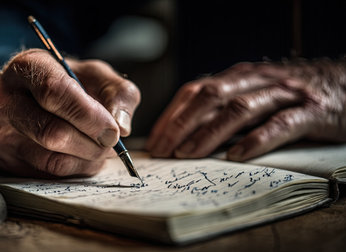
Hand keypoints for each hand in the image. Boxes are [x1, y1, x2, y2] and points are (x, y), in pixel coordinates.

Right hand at [0, 49, 139, 176]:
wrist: (35, 96)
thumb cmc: (69, 83)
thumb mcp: (98, 76)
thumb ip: (119, 93)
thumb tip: (121, 126)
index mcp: (28, 66)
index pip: (54, 92)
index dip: (88, 116)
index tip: (113, 131)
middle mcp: (4, 97)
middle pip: (50, 131)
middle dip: (90, 143)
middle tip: (111, 143)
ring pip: (51, 158)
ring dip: (87, 158)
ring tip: (101, 148)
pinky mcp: (5, 157)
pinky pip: (48, 173)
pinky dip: (77, 168)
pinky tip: (85, 155)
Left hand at [146, 59, 345, 160]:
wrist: (344, 84)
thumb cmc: (290, 95)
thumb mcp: (252, 94)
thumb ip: (224, 109)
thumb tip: (186, 135)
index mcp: (238, 76)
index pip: (195, 91)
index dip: (172, 116)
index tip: (155, 141)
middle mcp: (256, 80)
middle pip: (210, 97)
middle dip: (181, 125)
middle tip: (163, 151)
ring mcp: (284, 94)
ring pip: (239, 110)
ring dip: (209, 133)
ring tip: (188, 154)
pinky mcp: (311, 112)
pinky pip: (280, 125)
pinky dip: (256, 141)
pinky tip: (236, 156)